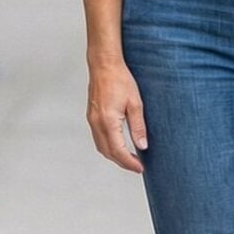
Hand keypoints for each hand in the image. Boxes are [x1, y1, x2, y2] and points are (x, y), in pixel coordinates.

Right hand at [87, 58, 148, 173]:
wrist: (104, 65)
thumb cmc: (119, 79)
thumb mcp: (135, 103)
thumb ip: (138, 127)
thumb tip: (142, 146)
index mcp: (108, 121)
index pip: (118, 150)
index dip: (129, 162)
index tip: (140, 168)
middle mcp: (97, 123)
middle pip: (108, 153)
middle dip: (122, 162)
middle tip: (137, 166)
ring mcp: (92, 121)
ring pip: (101, 147)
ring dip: (115, 156)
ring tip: (129, 158)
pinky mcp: (91, 117)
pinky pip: (98, 138)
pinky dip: (108, 147)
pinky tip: (118, 145)